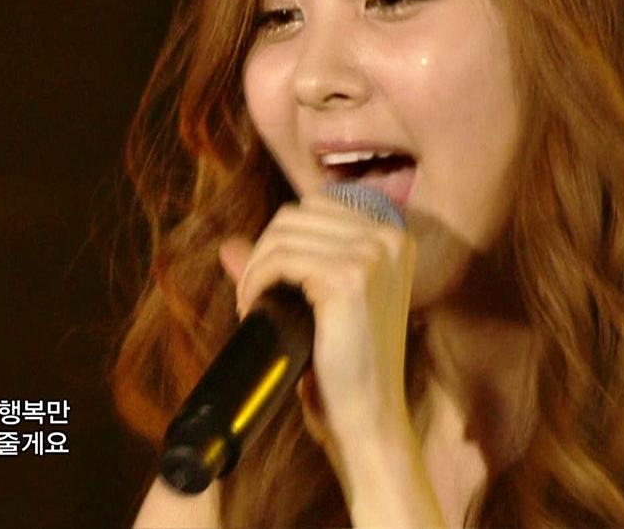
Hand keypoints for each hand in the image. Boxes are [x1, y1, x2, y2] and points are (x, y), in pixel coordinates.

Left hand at [218, 190, 416, 460]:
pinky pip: (279, 258)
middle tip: (255, 297)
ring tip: (253, 306)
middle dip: (265, 251)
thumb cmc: (348, 368)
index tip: (271, 280)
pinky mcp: (349, 277)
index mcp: (394, 239)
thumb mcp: (320, 305)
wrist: (369, 416)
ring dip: (255, 268)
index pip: (318, 205)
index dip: (282, 238)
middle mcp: (390, 238)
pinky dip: (256, 281)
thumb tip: (229, 246)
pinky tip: (253, 309)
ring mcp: (373, 255)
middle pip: (298, 214)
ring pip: (283, 233)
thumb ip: (283, 268)